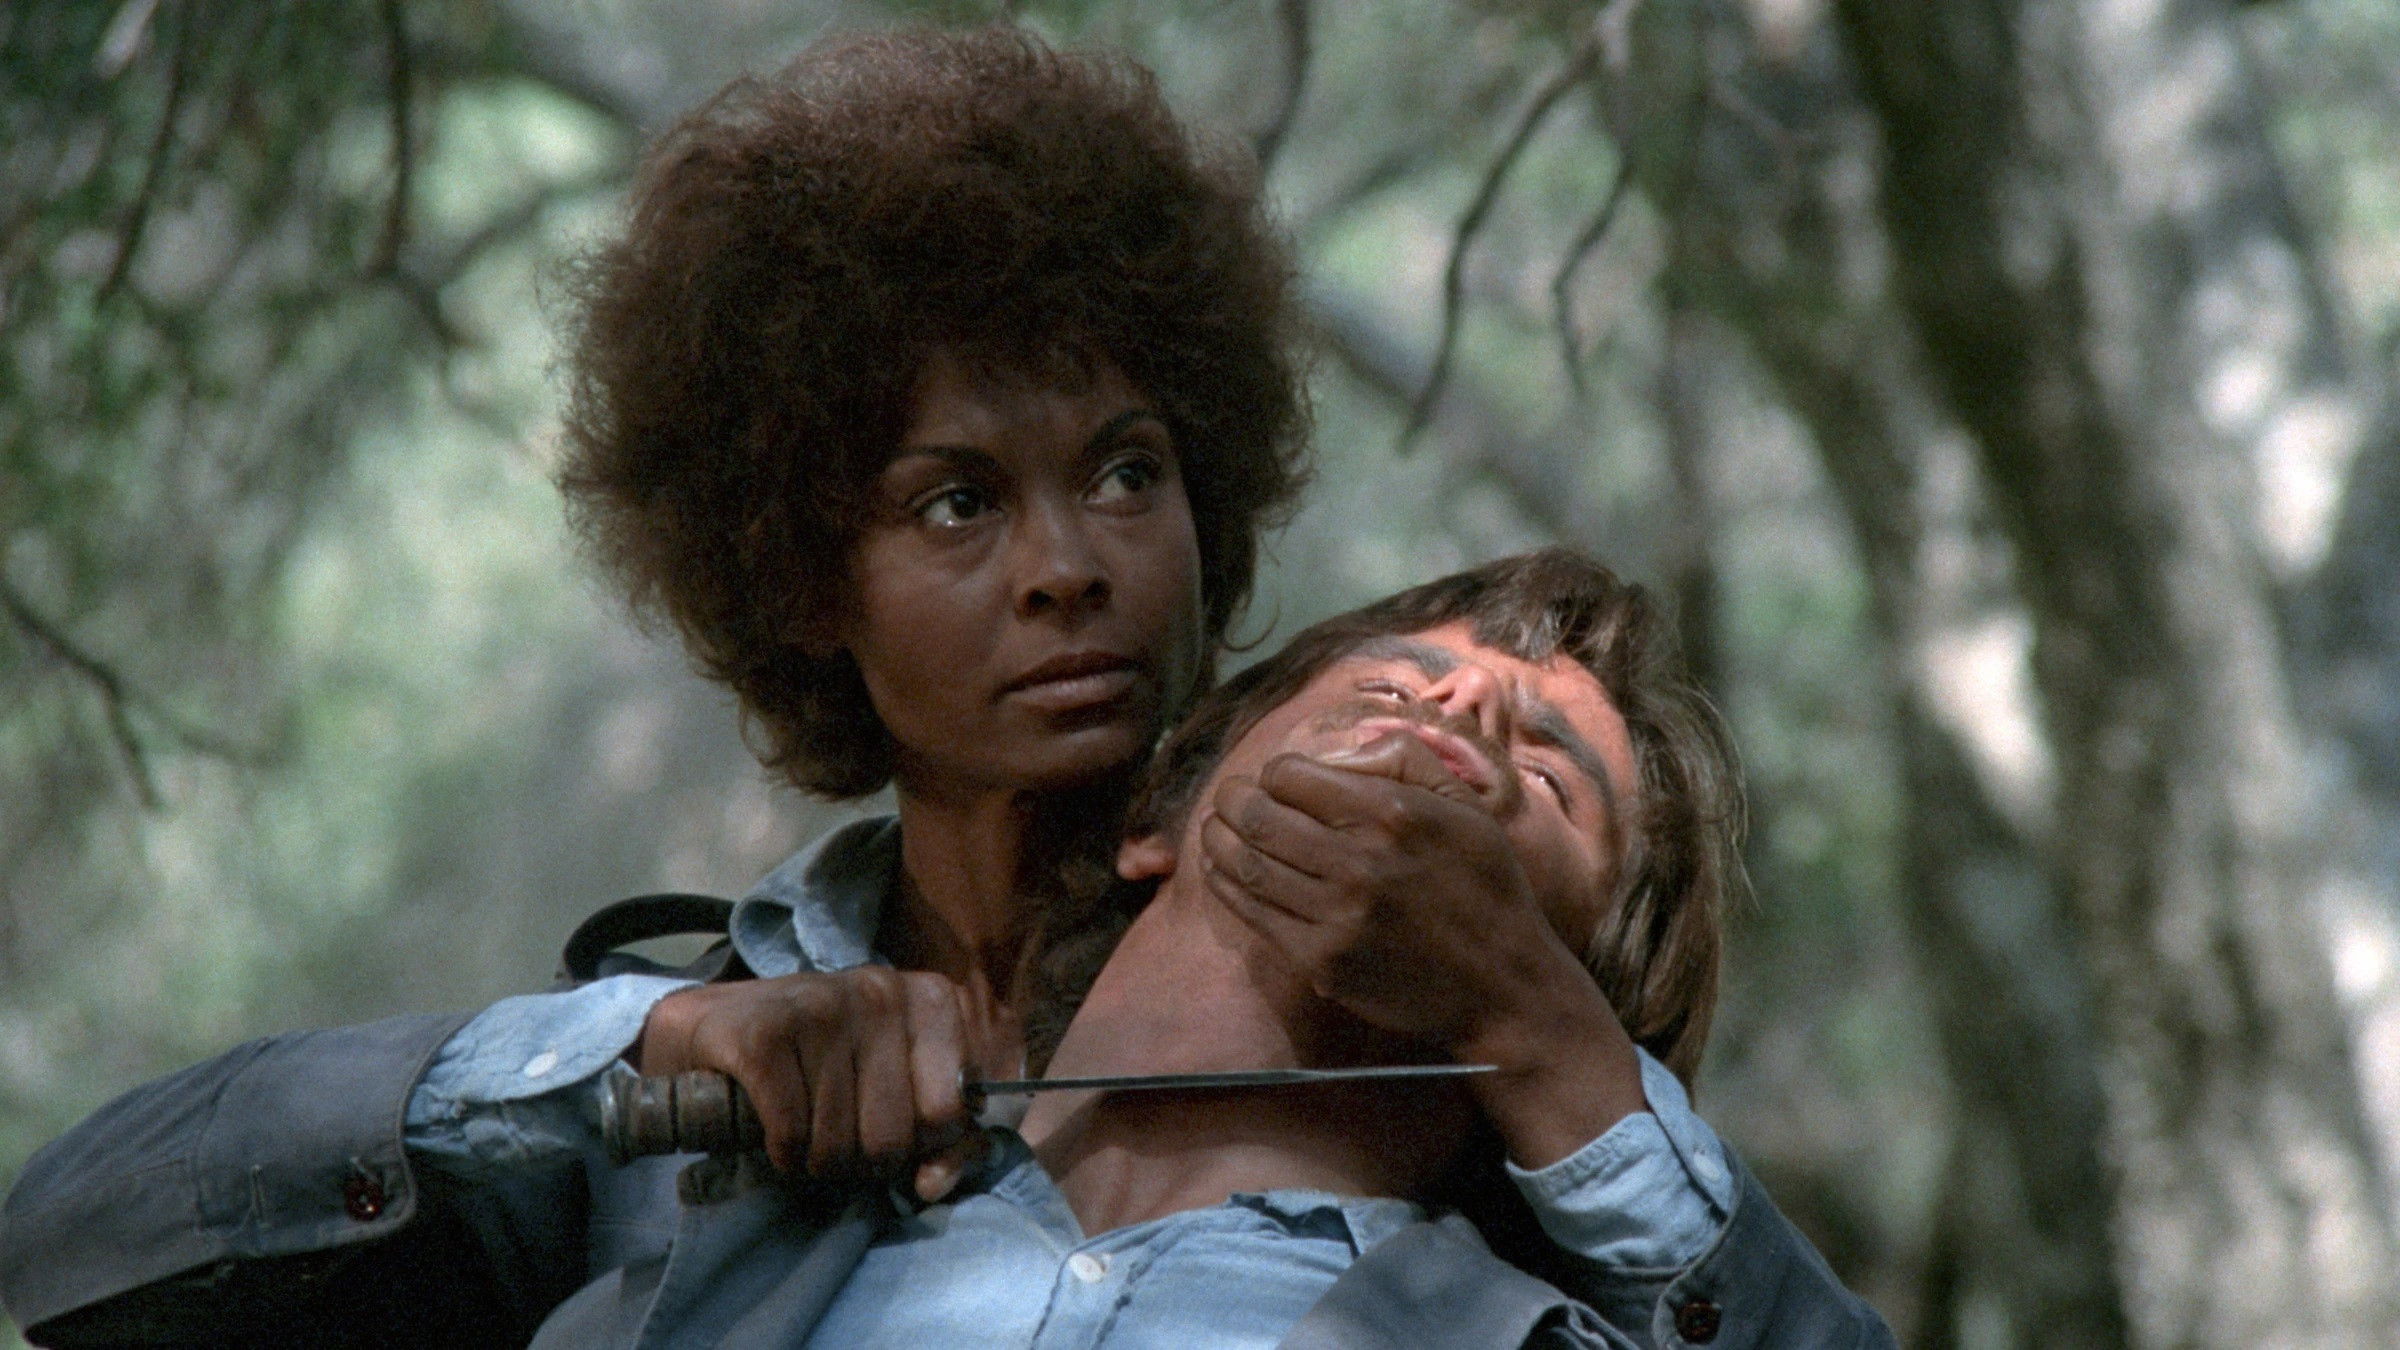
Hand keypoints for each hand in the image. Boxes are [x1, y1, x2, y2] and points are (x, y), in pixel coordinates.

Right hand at [632, 969, 984, 1199]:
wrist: (711, 1026)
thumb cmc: (818, 1063)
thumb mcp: (893, 1088)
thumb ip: (940, 1138)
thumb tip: (932, 1184)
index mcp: (929, 1000)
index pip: (948, 1113)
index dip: (917, 1146)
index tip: (887, 1133)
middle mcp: (881, 990)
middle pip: (891, 1137)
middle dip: (859, 1160)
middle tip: (834, 1139)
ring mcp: (822, 1006)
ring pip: (839, 1143)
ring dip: (815, 1159)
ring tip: (803, 1130)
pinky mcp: (763, 1035)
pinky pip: (792, 1134)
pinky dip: (781, 1152)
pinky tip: (774, 1132)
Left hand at [1198, 732, 1645, 1165]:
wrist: (1504, 986)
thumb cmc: (1487, 888)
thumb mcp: (1467, 807)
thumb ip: (1405, 760)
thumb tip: (1337, 751)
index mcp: (1391, 813)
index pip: (1290, 775)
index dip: (1277, 772)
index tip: (1279, 780)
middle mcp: (1358, 861)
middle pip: (1256, 815)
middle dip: (1232, 799)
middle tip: (1230, 797)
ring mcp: (1335, 916)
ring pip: (1244, 864)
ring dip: (1218, 839)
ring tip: (1216, 827)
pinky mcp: (1321, 960)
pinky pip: (1252, 913)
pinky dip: (1226, 885)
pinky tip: (1223, 870)